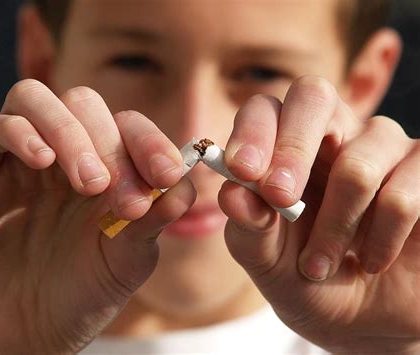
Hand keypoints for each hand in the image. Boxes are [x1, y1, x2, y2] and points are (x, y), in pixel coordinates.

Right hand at [0, 80, 194, 352]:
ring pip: (36, 100)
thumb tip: (185, 188)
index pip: (129, 128)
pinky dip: (18, 133)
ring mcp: (18, 160)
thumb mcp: (124, 262)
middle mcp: (62, 157)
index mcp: (105, 172)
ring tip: (87, 182)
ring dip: (68, 132)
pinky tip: (41, 161)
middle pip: (84, 104)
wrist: (15, 335)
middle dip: (108, 143)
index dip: (150, 143)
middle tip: (115, 192)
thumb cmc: (75, 298)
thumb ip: (153, 222)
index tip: (166, 175)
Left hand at [219, 75, 419, 352]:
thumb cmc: (303, 277)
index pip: (266, 109)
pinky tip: (370, 261)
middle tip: (280, 197)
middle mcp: (334, 134)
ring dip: (334, 225)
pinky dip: (381, 237)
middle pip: (313, 96)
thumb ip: (247, 225)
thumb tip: (232, 193)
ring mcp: (384, 148)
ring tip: (319, 265)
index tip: (243, 171)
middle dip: (292, 150)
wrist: (361, 317)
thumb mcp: (265, 258)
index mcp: (284, 148)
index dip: (253, 132)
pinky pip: (405, 191)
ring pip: (357, 162)